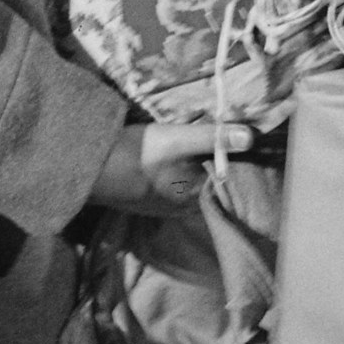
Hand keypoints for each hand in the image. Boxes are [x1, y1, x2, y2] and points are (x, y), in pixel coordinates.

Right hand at [86, 108, 241, 216]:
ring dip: (194, 168)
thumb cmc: (138, 155)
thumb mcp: (180, 139)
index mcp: (196, 196)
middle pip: (208, 183)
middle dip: (214, 163)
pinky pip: (172, 187)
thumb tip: (252, 136)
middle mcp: (183, 207)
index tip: (242, 141)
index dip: (234, 160)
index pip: (227, 180)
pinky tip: (172, 160)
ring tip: (197, 146)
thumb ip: (214, 137)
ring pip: (189, 185)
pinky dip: (177, 173)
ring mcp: (163, 207)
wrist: (91, 169)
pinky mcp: (147, 201)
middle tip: (220, 137)